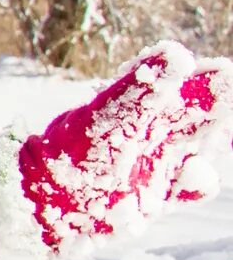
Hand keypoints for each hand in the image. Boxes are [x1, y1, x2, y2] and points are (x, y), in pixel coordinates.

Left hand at [14, 42, 232, 247]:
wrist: (45, 205)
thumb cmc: (71, 158)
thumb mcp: (107, 121)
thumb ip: (140, 91)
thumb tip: (178, 54)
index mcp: (132, 109)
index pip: (174, 88)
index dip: (200, 80)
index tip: (223, 70)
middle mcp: (147, 134)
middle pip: (191, 115)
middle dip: (213, 102)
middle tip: (230, 83)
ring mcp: (154, 164)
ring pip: (194, 146)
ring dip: (213, 135)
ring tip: (226, 120)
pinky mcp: (155, 194)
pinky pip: (187, 186)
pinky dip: (198, 183)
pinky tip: (199, 175)